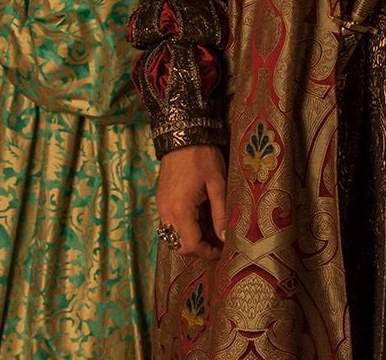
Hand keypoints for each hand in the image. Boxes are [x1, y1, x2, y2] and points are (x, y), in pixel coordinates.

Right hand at [156, 145, 226, 260]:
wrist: (182, 134)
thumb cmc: (203, 157)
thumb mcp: (217, 184)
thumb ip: (220, 213)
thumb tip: (224, 237)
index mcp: (180, 210)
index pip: (190, 246)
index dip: (207, 252)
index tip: (222, 250)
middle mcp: (166, 212)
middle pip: (179, 245)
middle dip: (198, 247)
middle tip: (217, 240)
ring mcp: (161, 206)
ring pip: (173, 235)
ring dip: (190, 237)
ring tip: (209, 227)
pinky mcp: (161, 199)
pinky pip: (170, 222)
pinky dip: (184, 226)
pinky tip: (198, 215)